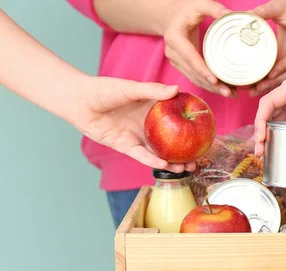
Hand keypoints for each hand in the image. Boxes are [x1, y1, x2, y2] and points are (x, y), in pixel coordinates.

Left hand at [70, 76, 195, 172]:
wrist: (79, 101)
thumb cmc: (104, 89)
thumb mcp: (130, 88)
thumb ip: (152, 90)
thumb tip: (176, 89)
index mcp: (153, 108)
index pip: (177, 117)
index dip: (191, 124)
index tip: (207, 131)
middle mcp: (149, 124)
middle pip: (172, 139)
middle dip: (186, 149)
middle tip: (200, 156)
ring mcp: (138, 136)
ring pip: (160, 151)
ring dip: (174, 160)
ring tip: (187, 167)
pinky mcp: (126, 146)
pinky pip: (142, 155)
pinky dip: (153, 160)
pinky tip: (165, 165)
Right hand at [162, 0, 234, 97]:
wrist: (172, 16)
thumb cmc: (187, 9)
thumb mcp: (199, 4)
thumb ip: (215, 8)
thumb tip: (231, 15)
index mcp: (175, 37)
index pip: (189, 57)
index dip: (202, 70)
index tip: (214, 80)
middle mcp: (172, 52)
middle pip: (193, 72)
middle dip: (211, 84)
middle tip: (229, 92)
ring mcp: (176, 61)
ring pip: (194, 79)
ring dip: (211, 88)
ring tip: (230, 93)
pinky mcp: (181, 66)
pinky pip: (195, 78)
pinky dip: (208, 85)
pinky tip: (222, 89)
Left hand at [248, 0, 285, 96]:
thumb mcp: (278, 6)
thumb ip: (263, 11)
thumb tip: (245, 16)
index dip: (284, 67)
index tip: (270, 74)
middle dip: (276, 82)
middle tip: (257, 88)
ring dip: (272, 85)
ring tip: (254, 91)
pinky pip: (283, 73)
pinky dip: (271, 80)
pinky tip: (256, 85)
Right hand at [254, 62, 285, 157]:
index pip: (267, 103)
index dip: (260, 122)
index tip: (261, 138)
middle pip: (267, 112)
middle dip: (261, 132)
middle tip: (260, 153)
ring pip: (274, 117)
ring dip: (268, 134)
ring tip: (265, 152)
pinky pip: (285, 120)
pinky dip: (279, 132)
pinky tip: (277, 144)